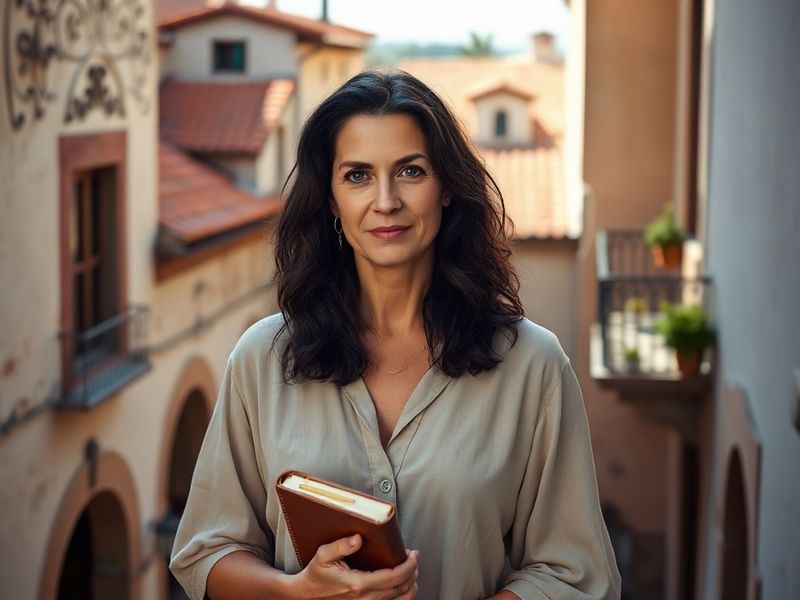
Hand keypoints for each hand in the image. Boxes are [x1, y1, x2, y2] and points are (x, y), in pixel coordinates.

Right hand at [294, 534, 418, 598]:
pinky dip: (402, 597)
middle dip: (413, 572)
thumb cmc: (315, 577)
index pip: (394, 576)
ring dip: (410, 585)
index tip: (414, 554)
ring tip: (411, 572)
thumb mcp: (323, 556)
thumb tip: (358, 538)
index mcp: (358, 584)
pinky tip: (402, 587)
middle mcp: (365, 599)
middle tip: (414, 559)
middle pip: (402, 588)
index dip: (409, 565)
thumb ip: (341, 546)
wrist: (305, 597)